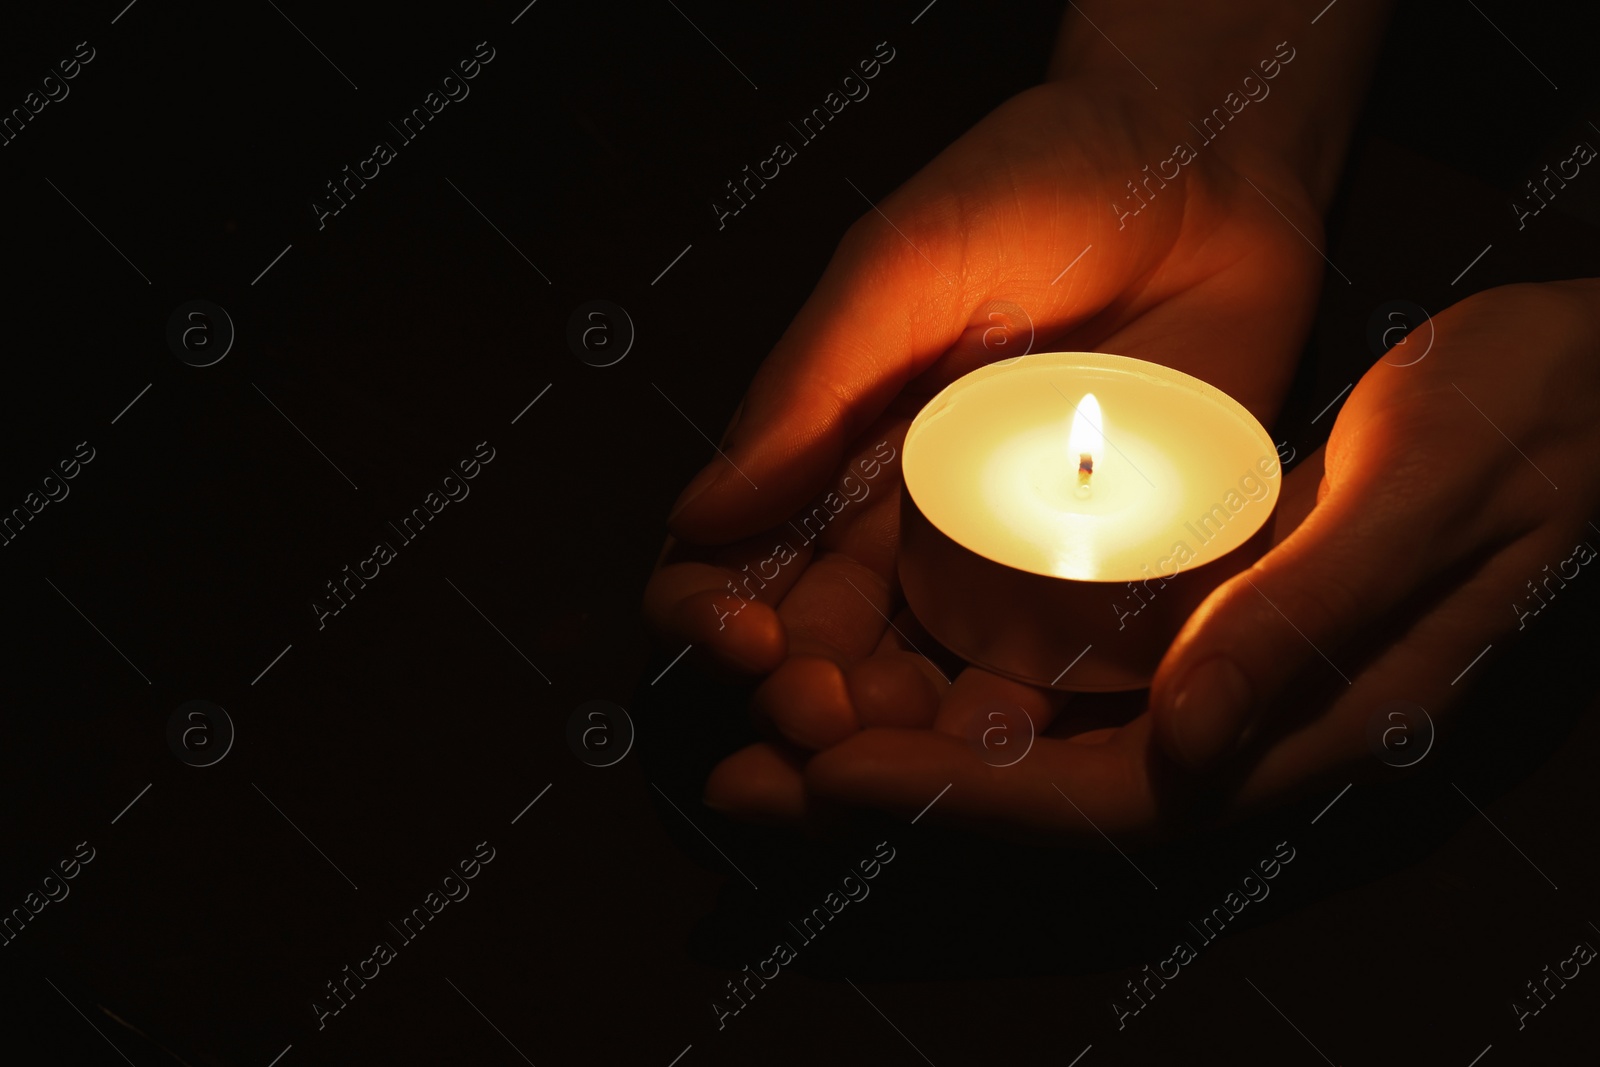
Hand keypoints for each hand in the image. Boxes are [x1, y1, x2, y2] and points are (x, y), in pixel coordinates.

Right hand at [643, 71, 1334, 820]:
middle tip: (818, 709)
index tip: (735, 631)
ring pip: (927, 682)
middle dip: (802, 695)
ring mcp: (1008, 563)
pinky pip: (1059, 673)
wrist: (1210, 171)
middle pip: (823, 647)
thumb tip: (699, 518)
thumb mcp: (899, 267)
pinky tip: (1007, 743)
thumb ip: (806, 389)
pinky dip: (1024, 720)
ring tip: (901, 739)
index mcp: (832, 457)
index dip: (707, 610)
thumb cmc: (1038, 184)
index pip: (734, 561)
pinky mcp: (1111, 581)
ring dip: (898, 735)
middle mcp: (907, 527)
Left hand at [779, 280, 1599, 840]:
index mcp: (1302, 726)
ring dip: (896, 745)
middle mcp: (1242, 729)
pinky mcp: (1189, 631)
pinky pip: (1052, 683)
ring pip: (1030, 745)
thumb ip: (1306, 622)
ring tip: (764, 735)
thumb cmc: (1522, 426)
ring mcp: (1211, 686)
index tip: (830, 773)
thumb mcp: (1423, 498)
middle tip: (745, 778)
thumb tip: (1181, 752)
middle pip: (1039, 794)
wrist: (1572, 390)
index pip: (1105, 800)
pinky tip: (863, 661)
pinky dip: (949, 683)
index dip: (958, 797)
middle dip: (891, 795)